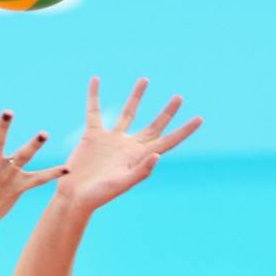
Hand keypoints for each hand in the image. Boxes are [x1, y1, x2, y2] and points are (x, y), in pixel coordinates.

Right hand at [59, 76, 202, 211]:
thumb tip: (157, 155)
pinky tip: (95, 79)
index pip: (168, 141)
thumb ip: (140, 171)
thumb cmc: (99, 196)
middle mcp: (129, 146)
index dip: (184, 130)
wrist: (74, 197)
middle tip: (179, 97)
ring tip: (145, 79)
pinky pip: (94, 111)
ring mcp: (111, 140)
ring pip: (127, 113)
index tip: (200, 118)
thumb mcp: (121, 184)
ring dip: (136, 96)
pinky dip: (93, 95)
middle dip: (167, 112)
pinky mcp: (93, 135)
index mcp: (140, 157)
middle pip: (154, 125)